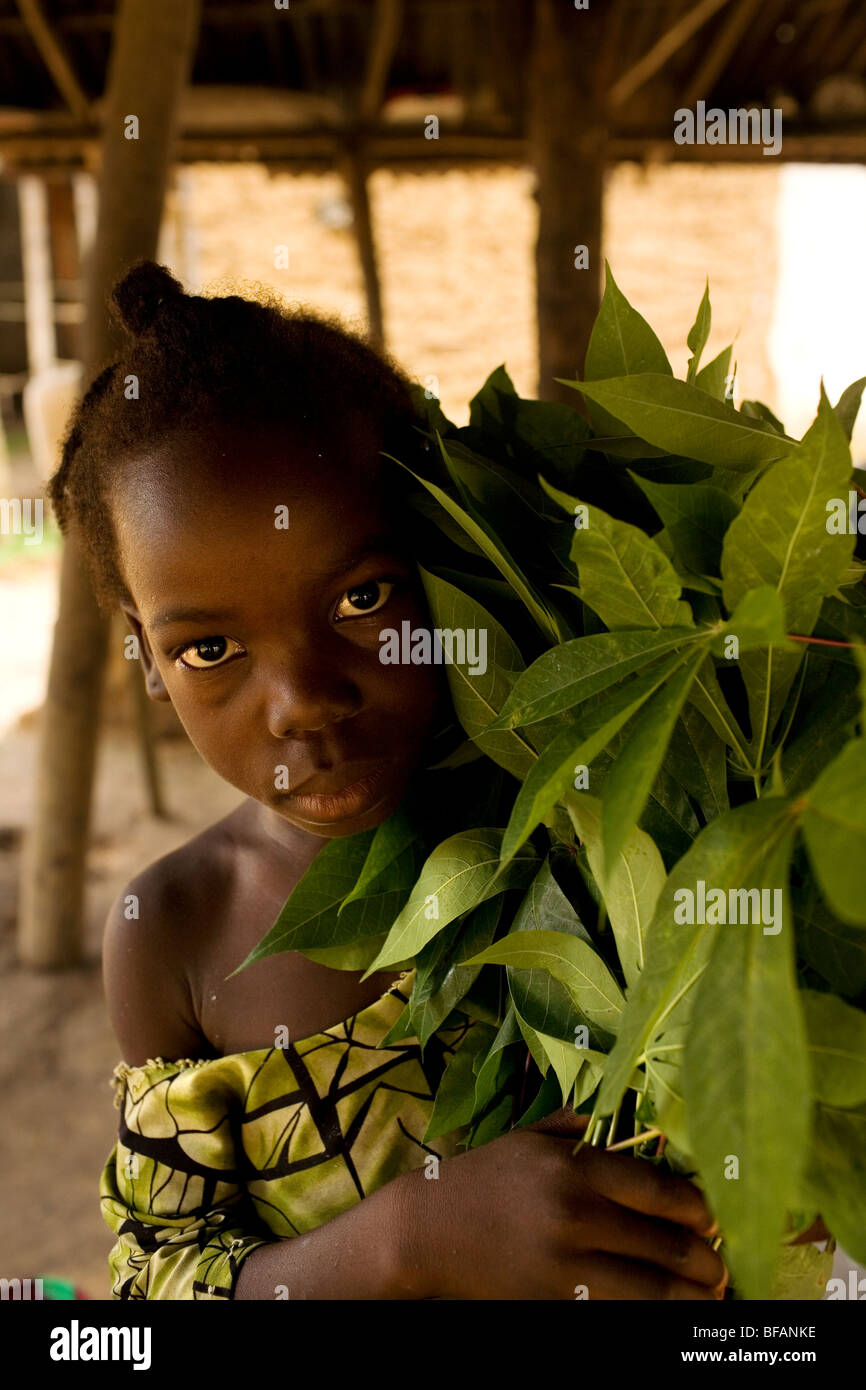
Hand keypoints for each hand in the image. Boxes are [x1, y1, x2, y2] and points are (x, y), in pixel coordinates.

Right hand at [393, 1106, 728, 1299]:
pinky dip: (654, 1309)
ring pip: (654, 1287)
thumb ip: (586, 1125)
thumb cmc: (484, 1177)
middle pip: (666, 1242)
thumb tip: (641, 1118)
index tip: (712, 1217)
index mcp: (576, 1166)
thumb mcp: (532, 1137)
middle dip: (707, 1258)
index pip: (661, 1190)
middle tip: (723, 1262)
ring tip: (711, 1291)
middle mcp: (578, 1213)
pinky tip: (670, 1306)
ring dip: (693, 1292)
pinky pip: (621, 1308)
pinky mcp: (556, 1298)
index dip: (698, 1209)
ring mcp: (568, 1262)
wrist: (426, 1230)